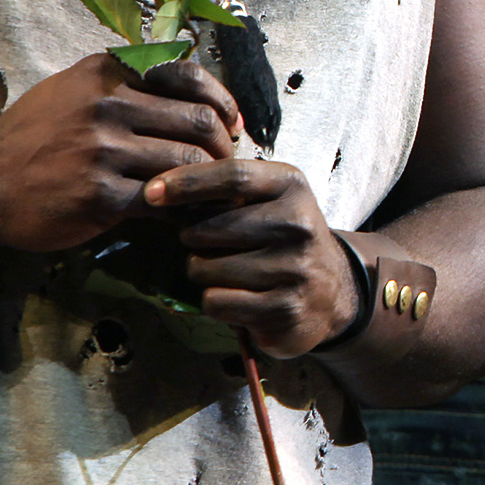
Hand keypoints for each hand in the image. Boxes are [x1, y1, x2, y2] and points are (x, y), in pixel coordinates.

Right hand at [0, 55, 240, 251]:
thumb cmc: (35, 134)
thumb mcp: (76, 88)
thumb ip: (129, 85)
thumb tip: (196, 97)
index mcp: (109, 73)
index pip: (188, 76)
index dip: (223, 101)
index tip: (232, 124)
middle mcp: (109, 105)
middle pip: (199, 122)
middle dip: (223, 147)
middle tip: (225, 165)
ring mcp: (104, 151)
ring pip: (189, 163)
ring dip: (210, 182)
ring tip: (211, 193)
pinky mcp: (100, 195)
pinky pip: (165, 201)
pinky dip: (185, 209)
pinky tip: (185, 215)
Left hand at [143, 159, 358, 357]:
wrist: (333, 291)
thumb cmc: (283, 239)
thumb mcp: (270, 199)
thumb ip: (227, 189)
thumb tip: (159, 189)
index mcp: (292, 187)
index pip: (232, 176)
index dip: (186, 182)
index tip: (151, 192)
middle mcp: (298, 224)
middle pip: (207, 228)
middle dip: (193, 239)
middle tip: (212, 246)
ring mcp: (294, 268)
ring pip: (206, 268)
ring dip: (204, 273)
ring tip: (230, 273)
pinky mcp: (284, 308)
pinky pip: (216, 302)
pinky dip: (216, 302)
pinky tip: (240, 299)